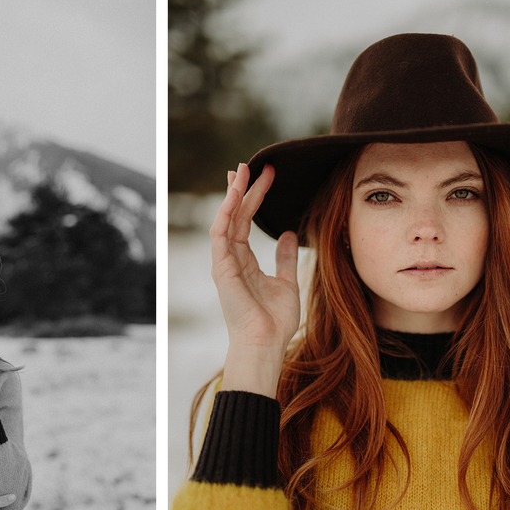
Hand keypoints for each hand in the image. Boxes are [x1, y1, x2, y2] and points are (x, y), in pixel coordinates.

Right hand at [211, 163, 300, 395]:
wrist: (265, 344)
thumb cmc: (275, 322)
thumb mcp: (287, 282)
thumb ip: (283, 258)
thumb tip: (287, 233)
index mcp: (243, 263)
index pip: (245, 222)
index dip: (253, 198)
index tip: (265, 177)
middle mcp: (230, 260)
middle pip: (235, 216)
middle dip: (243, 190)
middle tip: (253, 165)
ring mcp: (224, 263)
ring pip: (226, 219)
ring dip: (233, 194)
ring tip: (243, 171)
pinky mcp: (221, 268)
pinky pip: (221, 233)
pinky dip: (226, 212)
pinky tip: (235, 194)